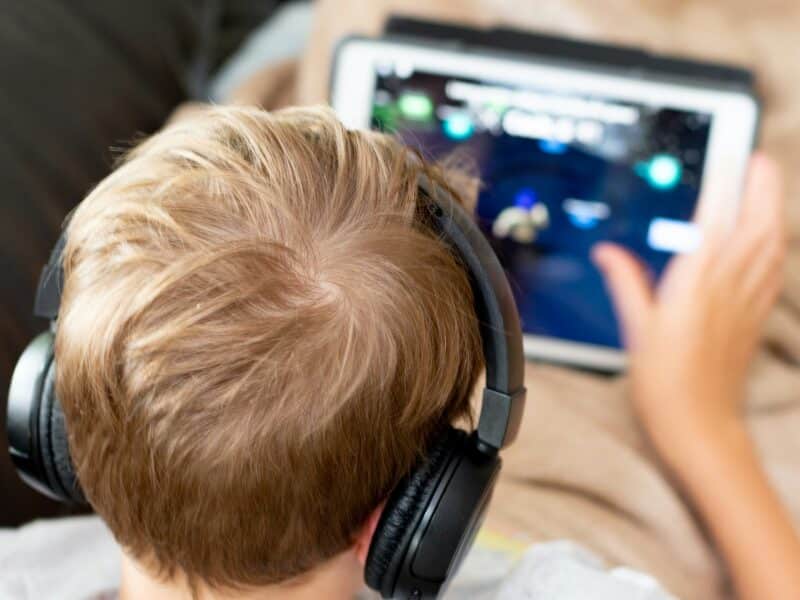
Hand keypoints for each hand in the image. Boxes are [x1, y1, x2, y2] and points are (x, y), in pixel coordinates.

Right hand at [592, 154, 786, 466]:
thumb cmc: (664, 383)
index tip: (728, 151)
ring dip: (774, 210)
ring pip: (772, 244)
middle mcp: (729, 288)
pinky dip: (775, 244)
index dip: (724, 181)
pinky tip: (772, 237)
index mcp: (695, 285)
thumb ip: (625, 283)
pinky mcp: (755, 319)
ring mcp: (748, 303)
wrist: (701, 426)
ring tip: (767, 185)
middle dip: (762, 186)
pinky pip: (773, 270)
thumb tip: (608, 252)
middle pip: (758, 225)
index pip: (715, 220)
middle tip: (757, 158)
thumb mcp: (635, 329)